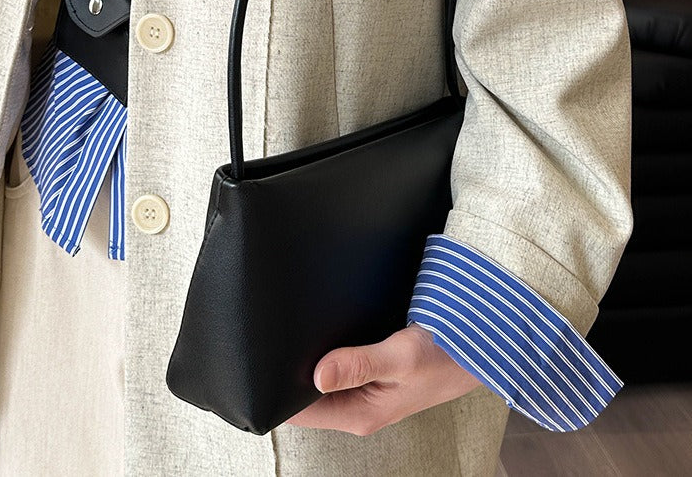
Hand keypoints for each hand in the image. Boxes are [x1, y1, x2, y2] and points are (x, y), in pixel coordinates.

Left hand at [283, 323, 482, 435]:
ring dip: (309, 359)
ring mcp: (364, 391)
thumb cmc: (446, 357)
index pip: (300, 412)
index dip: (278, 389)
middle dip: (289, 370)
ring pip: (320, 380)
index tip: (267, 360)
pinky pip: (337, 367)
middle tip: (277, 336)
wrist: (477, 346)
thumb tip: (318, 373)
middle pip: (305, 396)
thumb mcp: (401, 358)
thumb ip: (358, 364)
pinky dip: (327, 350)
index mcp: (360, 414)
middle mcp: (358, 407)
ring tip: (294, 330)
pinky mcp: (371, 374)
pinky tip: (322, 330)